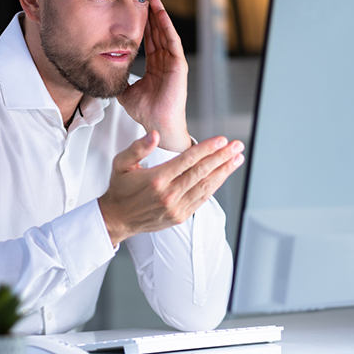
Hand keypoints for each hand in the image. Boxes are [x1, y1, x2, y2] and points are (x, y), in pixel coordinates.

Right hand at [97, 131, 244, 245]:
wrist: (117, 219)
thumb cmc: (120, 188)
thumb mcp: (121, 163)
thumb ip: (138, 147)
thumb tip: (155, 135)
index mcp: (156, 179)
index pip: (188, 160)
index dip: (207, 149)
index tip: (222, 140)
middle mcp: (169, 195)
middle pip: (202, 172)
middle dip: (222, 157)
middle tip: (237, 145)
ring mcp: (176, 207)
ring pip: (206, 186)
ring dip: (224, 171)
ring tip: (237, 159)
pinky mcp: (180, 216)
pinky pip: (202, 199)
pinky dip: (215, 186)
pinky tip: (223, 175)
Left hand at [118, 0, 190, 151]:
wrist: (156, 124)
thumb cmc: (145, 111)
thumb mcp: (126, 91)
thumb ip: (119, 80)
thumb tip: (105, 73)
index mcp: (155, 66)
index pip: (149, 40)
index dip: (143, 24)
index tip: (134, 9)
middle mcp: (165, 61)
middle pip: (157, 32)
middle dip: (151, 14)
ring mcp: (173, 62)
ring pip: (165, 32)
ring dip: (160, 15)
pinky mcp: (178, 65)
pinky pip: (173, 42)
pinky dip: (167, 27)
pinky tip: (161, 14)